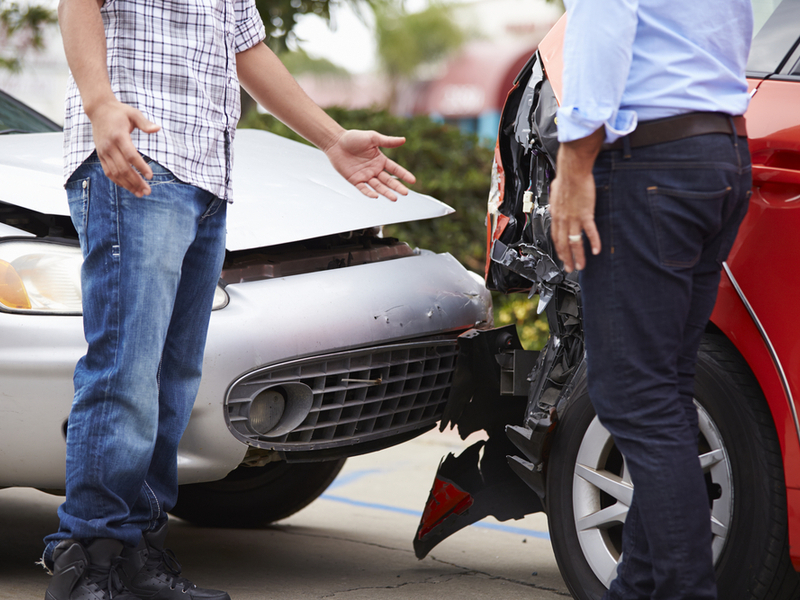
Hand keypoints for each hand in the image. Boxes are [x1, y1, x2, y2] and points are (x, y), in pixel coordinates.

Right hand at [88, 99, 160, 196]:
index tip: (151, 176)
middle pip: (123, 168)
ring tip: (141, 193)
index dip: (141, 166)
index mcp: (119, 136)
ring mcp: (103, 152)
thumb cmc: (120, 112)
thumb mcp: (134, 113)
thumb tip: (157, 129)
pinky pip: (109, 172)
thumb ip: (145, 123)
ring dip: (128, 185)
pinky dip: (119, 181)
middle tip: (148, 191)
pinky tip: (129, 187)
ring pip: (115, 173)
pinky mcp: (101, 155)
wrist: (99, 110)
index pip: (130, 155)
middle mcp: (109, 146)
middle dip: (136, 181)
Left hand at [323, 130, 415, 200]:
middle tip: (405, 193)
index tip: (413, 181)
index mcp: (380, 160)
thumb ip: (387, 141)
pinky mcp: (355, 180)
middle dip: (397, 187)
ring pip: (378, 186)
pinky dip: (369, 193)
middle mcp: (374, 169)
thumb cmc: (353, 138)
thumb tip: (403, 140)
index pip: (395, 169)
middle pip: (388, 180)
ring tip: (394, 198)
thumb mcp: (372, 138)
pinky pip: (363, 188)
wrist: (335, 142)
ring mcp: (365, 176)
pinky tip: (376, 196)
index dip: (403, 175)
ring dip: (386, 192)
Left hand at [550, 129, 603, 271]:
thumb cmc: (566, 178)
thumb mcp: (556, 193)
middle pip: (563, 244)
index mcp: (556, 215)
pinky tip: (596, 250)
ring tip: (581, 265)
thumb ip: (557, 202)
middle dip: (566, 258)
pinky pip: (589, 231)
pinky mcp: (585, 214)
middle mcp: (562, 219)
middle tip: (569, 268)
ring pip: (574, 242)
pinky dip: (593, 242)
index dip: (558, 249)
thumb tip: (557, 202)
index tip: (561, 256)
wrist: (573, 171)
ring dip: (578, 255)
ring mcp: (573, 218)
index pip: (555, 237)